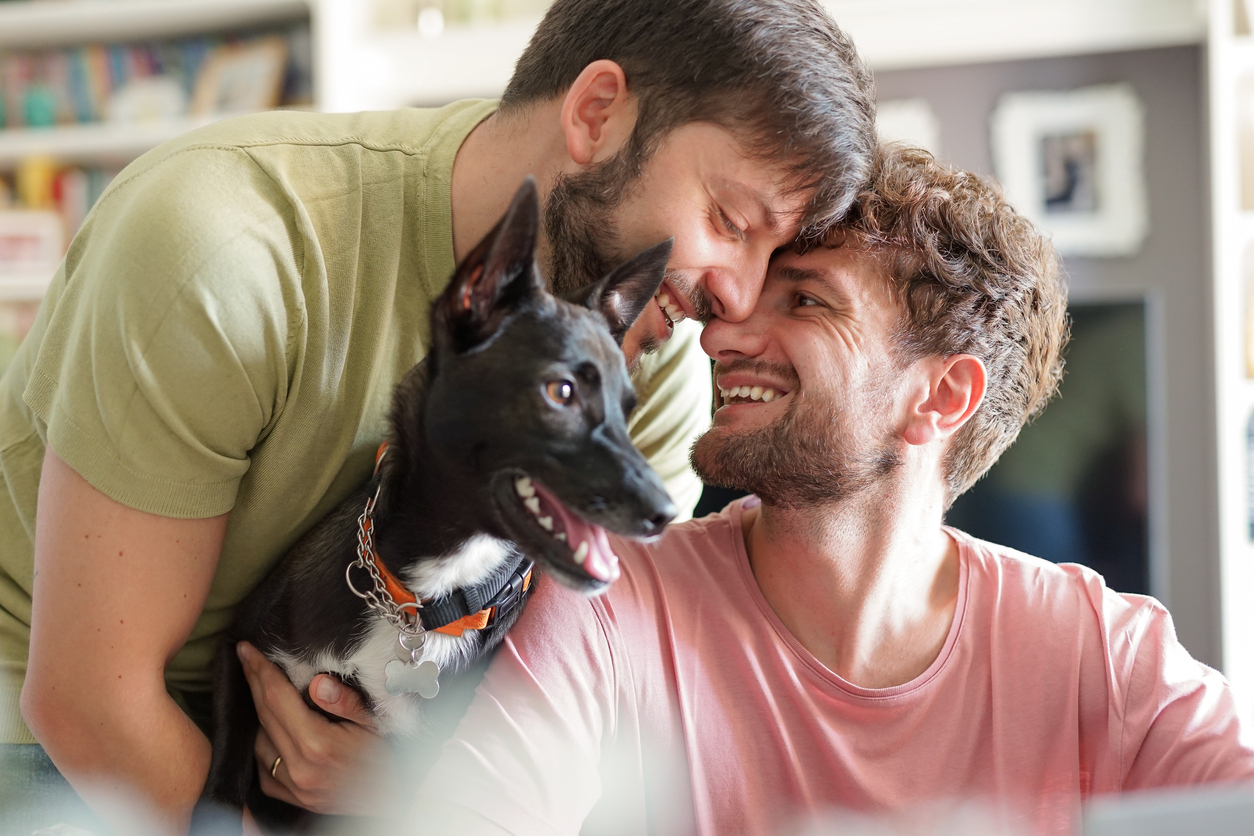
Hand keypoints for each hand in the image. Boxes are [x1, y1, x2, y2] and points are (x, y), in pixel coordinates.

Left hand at [236, 641, 397, 815]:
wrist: (387, 799)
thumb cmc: (384, 757)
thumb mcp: (374, 723)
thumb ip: (345, 702)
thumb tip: (316, 682)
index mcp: (318, 744)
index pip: (277, 698)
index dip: (260, 671)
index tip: (247, 650)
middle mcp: (299, 766)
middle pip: (264, 715)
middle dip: (253, 682)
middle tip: (246, 657)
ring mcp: (292, 785)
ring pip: (258, 741)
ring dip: (258, 714)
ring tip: (261, 690)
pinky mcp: (291, 797)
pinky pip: (263, 767)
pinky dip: (263, 745)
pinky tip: (270, 730)